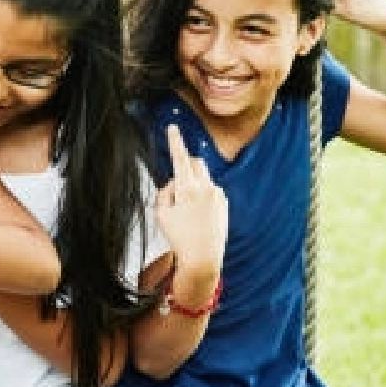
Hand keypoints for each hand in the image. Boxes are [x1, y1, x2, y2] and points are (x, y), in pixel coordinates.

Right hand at [156, 125, 227, 278]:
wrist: (203, 259)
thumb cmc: (179, 238)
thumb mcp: (161, 215)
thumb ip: (164, 192)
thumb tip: (173, 183)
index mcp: (188, 190)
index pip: (179, 158)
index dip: (174, 141)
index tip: (173, 128)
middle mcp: (206, 188)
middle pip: (195, 162)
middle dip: (186, 165)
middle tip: (176, 184)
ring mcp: (218, 195)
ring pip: (203, 178)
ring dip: (193, 185)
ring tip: (186, 211)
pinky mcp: (224, 203)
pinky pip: (211, 191)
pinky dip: (202, 197)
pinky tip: (198, 217)